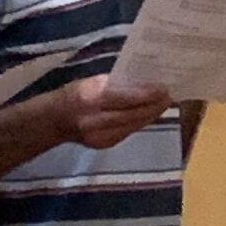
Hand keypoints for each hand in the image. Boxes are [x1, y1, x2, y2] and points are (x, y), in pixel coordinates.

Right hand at [56, 75, 172, 151]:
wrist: (56, 120)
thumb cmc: (75, 93)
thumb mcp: (92, 81)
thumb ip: (117, 84)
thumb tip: (144, 81)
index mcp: (92, 98)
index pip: (126, 98)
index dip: (147, 95)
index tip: (163, 88)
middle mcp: (97, 119)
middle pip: (134, 114)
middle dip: (154, 106)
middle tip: (169, 96)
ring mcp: (101, 136)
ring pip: (134, 125)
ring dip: (151, 114)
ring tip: (164, 103)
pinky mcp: (106, 144)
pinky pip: (129, 131)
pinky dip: (141, 121)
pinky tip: (149, 114)